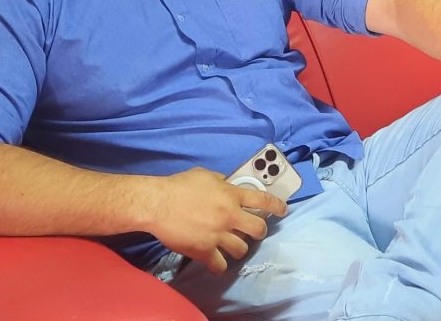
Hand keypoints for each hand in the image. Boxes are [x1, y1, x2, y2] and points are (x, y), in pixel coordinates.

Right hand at [147, 167, 287, 273]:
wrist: (157, 204)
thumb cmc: (178, 186)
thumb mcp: (204, 175)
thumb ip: (221, 181)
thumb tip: (227, 184)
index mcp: (231, 195)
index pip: (264, 201)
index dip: (277, 206)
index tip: (283, 211)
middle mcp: (229, 216)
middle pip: (258, 229)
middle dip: (259, 231)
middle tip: (252, 230)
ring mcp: (218, 235)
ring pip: (242, 249)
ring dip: (239, 247)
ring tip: (231, 245)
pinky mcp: (204, 251)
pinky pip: (220, 266)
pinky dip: (219, 265)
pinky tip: (216, 261)